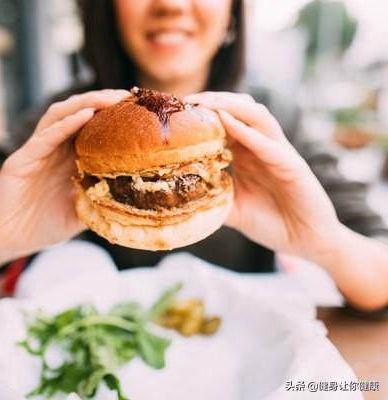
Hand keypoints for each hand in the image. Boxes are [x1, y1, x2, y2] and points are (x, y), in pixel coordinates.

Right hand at [0, 89, 129, 267]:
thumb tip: (131, 199)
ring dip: (86, 104)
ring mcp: (38, 152)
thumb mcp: (81, 212)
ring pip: (60, 116)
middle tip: (127, 96)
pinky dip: (65, 125)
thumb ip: (100, 200)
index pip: (91, 128)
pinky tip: (85, 116)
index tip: (136, 110)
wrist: (10, 240)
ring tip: (110, 99)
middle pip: (77, 114)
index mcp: (68, 159)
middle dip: (102, 101)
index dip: (112, 116)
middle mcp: (54, 150)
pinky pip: (45, 137)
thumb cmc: (43, 225)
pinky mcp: (23, 160)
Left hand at [186, 92, 340, 260]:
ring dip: (230, 106)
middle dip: (213, 101)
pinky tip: (226, 122)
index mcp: (248, 155)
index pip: (226, 123)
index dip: (204, 115)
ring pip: (257, 116)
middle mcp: (263, 148)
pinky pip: (268, 144)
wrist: (306, 241)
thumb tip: (184, 199)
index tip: (178, 113)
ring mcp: (279, 153)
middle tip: (186, 102)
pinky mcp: (293, 165)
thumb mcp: (234, 210)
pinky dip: (247, 131)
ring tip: (204, 103)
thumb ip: (214, 200)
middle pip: (240, 110)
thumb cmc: (272, 224)